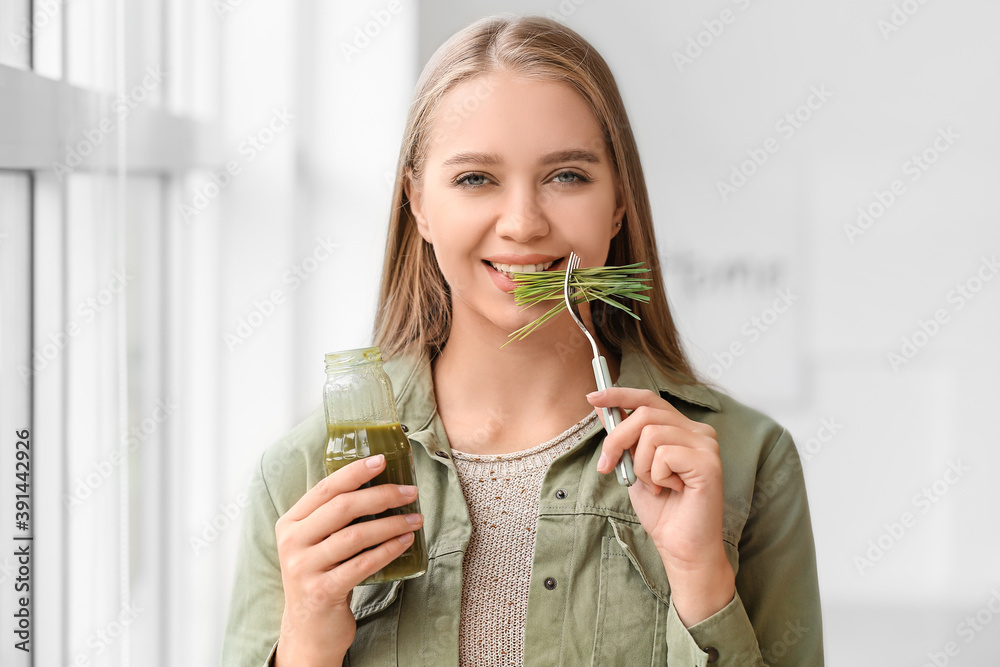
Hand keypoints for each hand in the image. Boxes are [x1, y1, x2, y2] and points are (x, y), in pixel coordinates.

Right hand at [273, 454, 422, 665]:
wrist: (309, 628)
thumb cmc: (322, 575)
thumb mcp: (317, 542)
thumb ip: (335, 517)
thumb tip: (379, 483)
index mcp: (290, 523)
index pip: (325, 488)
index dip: (354, 472)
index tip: (382, 460)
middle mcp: (292, 542)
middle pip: (342, 507)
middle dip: (381, 495)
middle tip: (410, 491)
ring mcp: (304, 568)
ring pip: (355, 535)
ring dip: (391, 524)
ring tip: (415, 518)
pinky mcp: (321, 591)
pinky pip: (362, 564)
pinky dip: (388, 550)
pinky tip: (406, 542)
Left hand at [587, 388, 734, 625]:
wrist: (680, 547)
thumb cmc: (662, 510)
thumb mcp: (632, 467)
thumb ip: (622, 436)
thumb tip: (601, 405)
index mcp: (683, 429)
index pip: (649, 398)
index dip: (619, 394)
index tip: (592, 396)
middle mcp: (699, 431)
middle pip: (644, 412)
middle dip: (617, 439)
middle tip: (608, 467)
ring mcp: (706, 445)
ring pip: (650, 434)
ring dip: (640, 466)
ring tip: (655, 486)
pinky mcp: (708, 462)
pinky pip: (663, 454)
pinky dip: (656, 476)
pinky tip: (670, 490)